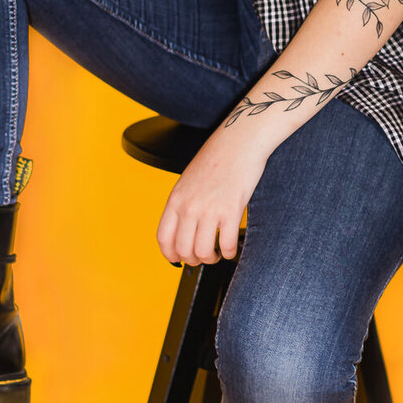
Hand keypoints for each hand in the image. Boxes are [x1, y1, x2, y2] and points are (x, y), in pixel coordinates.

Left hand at [155, 131, 267, 267]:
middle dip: (194, 260)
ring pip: (204, 252)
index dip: (170, 255)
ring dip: (212, 259)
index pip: (164, 238)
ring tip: (218, 253)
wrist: (238, 142)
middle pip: (184, 250)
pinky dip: (230, 253)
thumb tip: (182, 230)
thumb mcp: (187, 181)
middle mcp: (189, 206)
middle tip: (203, 256)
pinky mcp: (231, 211)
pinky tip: (232, 247)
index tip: (177, 259)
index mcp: (175, 199)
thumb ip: (182, 204)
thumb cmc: (216, 158)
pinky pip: (228, 245)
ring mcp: (209, 210)